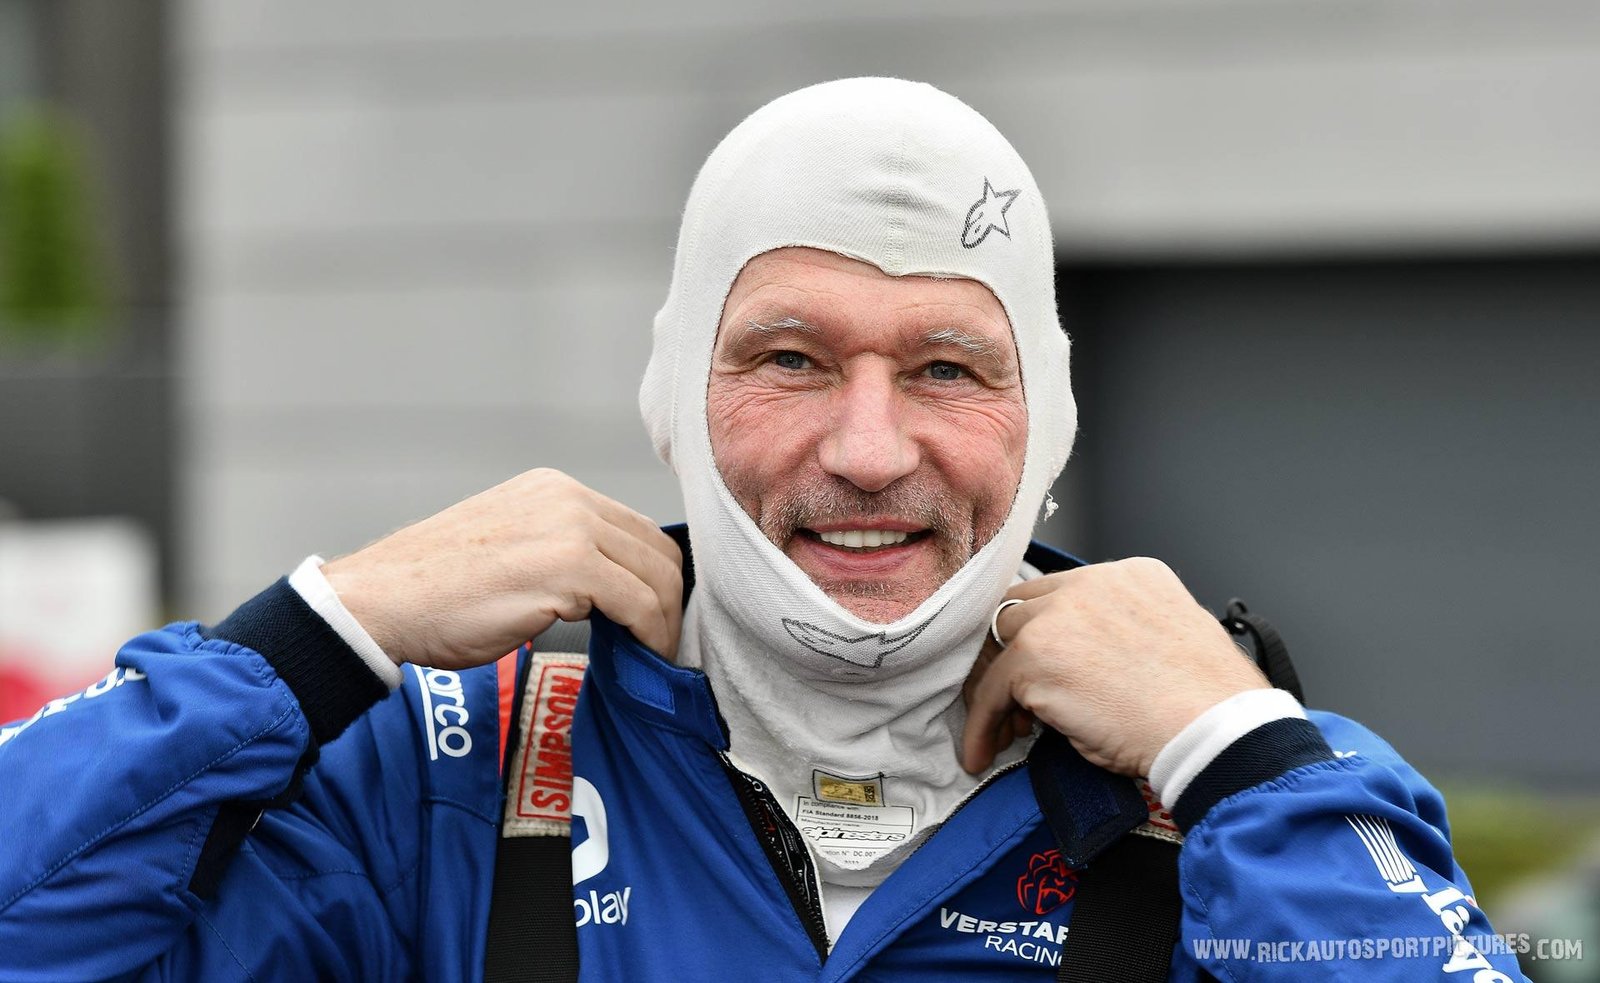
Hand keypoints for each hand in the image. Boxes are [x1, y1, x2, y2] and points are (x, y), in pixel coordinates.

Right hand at [321, 468, 682, 669]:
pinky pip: (639, 604)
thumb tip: (610, 592)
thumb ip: (561, 554)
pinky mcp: (568, 565)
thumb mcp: (509, 550)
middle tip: (665, 644)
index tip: (658, 618)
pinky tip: (642, 658)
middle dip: (670, 601)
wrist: (380, 601)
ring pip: (657, 577)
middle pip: (657, 550)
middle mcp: (567, 498)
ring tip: (656, 658)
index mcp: (554, 490)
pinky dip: (651, 636)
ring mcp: (570, 528)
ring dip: (665, 623)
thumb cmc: (433, 590)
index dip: (657, 578)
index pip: (636, 530)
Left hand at [961, 557, 1268, 777]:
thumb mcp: (1169, 645)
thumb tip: (1086, 668)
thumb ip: (1122, 637)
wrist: (1216, 730)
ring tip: (1009, 731)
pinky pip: (992, 690)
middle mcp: (1091, 584)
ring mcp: (1059, 614)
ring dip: (1001, 687)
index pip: (1065, 594)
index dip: (1052, 635)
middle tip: (1023, 704)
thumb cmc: (1208, 707)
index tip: (1051, 671)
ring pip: (1003, 644)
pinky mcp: (1034, 655)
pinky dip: (982, 723)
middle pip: (1025, 609)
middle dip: (1019, 656)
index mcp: (1132, 576)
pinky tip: (984, 751)